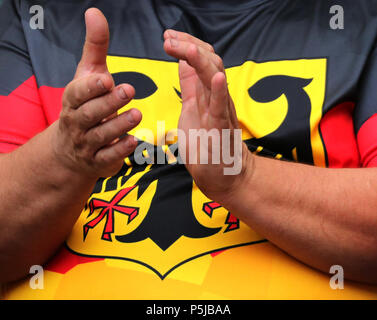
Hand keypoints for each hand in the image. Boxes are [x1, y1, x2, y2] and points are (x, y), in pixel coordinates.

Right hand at [52, 8, 141, 178]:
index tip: (107, 78)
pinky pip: (108, 157)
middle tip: (129, 90)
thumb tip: (95, 12)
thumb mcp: (88, 76)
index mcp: (73, 100)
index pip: (78, 93)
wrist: (70, 148)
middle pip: (90, 113)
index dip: (91, 87)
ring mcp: (86, 144)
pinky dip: (119, 150)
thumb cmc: (84, 105)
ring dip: (118, 125)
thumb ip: (96, 48)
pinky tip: (133, 141)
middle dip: (108, 103)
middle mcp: (77, 122)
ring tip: (137, 114)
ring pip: (101, 135)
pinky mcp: (98, 161)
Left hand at [163, 30, 251, 202]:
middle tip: (167, 38)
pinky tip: (217, 78)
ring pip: (215, 78)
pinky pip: (222, 108)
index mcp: (204, 93)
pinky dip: (220, 92)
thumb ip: (190, 85)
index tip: (167, 36)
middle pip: (208, 61)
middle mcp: (215, 97)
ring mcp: (220, 112)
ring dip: (200, 60)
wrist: (222, 174)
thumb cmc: (207, 144)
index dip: (185, 43)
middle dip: (187, 45)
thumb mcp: (192, 109)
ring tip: (185, 48)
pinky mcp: (221, 130)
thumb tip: (182, 62)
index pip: (199, 59)